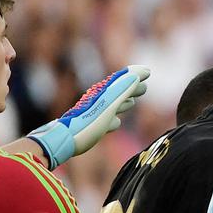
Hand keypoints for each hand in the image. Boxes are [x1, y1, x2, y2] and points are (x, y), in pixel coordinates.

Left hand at [28, 65, 149, 167]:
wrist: (65, 139)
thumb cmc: (88, 122)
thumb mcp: (109, 104)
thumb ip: (123, 89)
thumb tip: (137, 74)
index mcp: (105, 94)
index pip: (123, 81)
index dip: (135, 75)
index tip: (147, 72)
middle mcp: (101, 102)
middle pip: (119, 92)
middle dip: (131, 89)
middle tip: (144, 87)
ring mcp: (96, 114)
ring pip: (113, 106)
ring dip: (124, 102)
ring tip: (131, 103)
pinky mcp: (92, 126)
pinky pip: (106, 119)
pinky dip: (115, 118)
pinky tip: (116, 123)